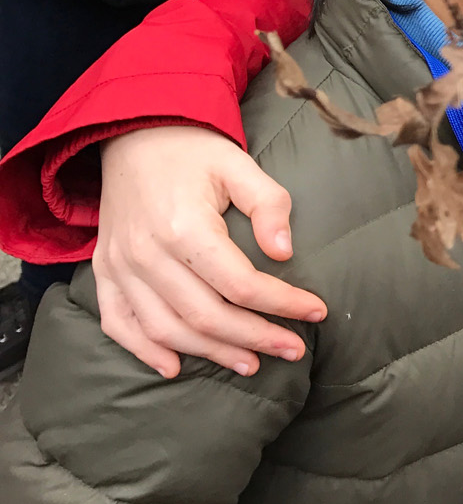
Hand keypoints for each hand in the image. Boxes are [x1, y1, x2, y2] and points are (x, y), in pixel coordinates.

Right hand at [95, 126, 318, 378]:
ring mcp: (119, 266)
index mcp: (184, 227)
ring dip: (210, 353)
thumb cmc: (194, 153)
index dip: (282, 303)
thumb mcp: (240, 165)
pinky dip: (144, 350)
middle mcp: (146, 253)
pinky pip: (117, 323)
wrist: (133, 136)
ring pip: (166, 329)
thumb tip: (285, 252)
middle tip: (293, 350)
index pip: (240, 284)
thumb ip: (269, 204)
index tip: (317, 313)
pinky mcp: (104, 272)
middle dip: (255, 338)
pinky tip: (176, 367)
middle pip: (205, 315)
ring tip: (251, 363)